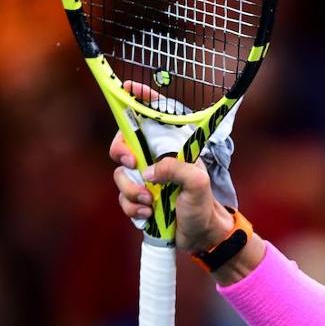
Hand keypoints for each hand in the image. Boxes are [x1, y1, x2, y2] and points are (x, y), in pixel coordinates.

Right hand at [110, 82, 233, 252]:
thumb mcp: (198, 184)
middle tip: (133, 164)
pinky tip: (148, 215)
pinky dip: (132, 208)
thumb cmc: (204, 206)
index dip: (140, 100)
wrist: (201, 236)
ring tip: (151, 203)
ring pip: (121, 175)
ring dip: (131, 191)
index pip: (154, 118)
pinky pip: (123, 198)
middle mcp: (157, 159)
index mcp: (173, 148)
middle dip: (122, 152)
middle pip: (124, 143)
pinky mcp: (139, 198)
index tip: (128, 88)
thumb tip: (148, 171)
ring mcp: (146, 179)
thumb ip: (177, 170)